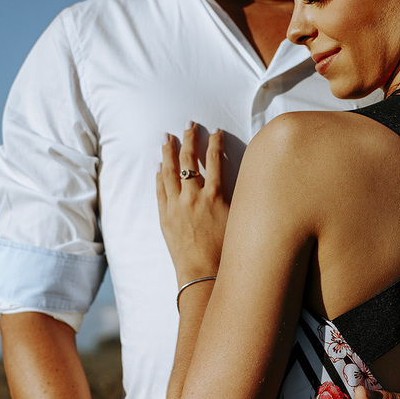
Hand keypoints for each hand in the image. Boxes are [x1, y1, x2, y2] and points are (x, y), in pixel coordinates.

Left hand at [156, 123, 229, 282]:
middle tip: (189, 124)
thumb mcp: (238, 220)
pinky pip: (159, 190)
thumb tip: (241, 180)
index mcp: (215, 195)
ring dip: (167, 151)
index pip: (214, 160)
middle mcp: (193, 197)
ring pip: (169, 171)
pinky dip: (159, 176)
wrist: (203, 274)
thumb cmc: (227, 251)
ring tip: (166, 137)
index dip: (215, 142)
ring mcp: (176, 206)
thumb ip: (237, 198)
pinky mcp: (164, 217)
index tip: (215, 130)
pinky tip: (159, 166)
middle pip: (188, 159)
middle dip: (189, 138)